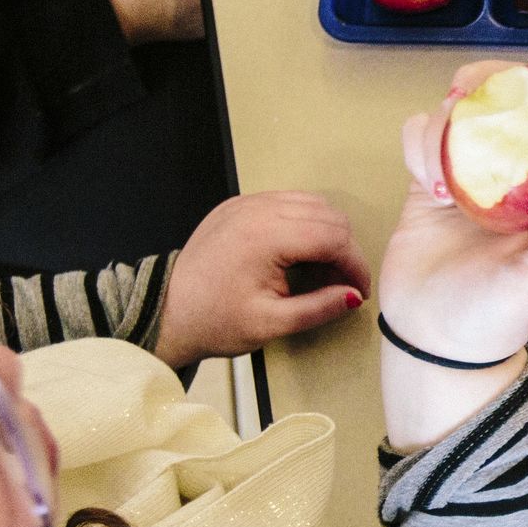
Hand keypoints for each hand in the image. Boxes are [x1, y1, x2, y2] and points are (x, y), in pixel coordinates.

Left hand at [152, 191, 370, 367]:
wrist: (170, 312)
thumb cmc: (215, 321)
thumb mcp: (272, 324)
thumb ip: (318, 308)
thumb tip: (353, 296)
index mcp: (265, 236)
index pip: (333, 236)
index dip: (355, 264)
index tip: (358, 291)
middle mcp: (257, 209)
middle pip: (328, 214)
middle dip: (343, 249)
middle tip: (338, 285)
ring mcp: (246, 202)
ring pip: (310, 203)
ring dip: (325, 234)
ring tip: (319, 271)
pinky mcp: (238, 206)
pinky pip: (286, 203)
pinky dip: (303, 224)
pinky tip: (296, 255)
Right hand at [378, 60, 527, 364]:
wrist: (435, 344)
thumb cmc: (494, 321)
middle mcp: (518, 176)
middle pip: (517, 101)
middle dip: (497, 81)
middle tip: (470, 88)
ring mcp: (471, 175)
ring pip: (465, 111)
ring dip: (449, 117)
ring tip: (439, 171)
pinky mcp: (430, 182)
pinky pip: (423, 136)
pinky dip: (419, 143)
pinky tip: (425, 182)